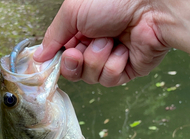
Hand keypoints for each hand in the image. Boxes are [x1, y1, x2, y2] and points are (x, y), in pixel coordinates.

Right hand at [33, 0, 189, 86]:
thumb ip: (53, 35)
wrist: (151, 7)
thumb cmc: (114, 0)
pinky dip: (113, 65)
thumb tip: (38, 56)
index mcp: (82, 29)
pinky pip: (109, 79)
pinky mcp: (128, 70)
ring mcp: (112, 58)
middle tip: (78, 52)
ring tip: (109, 41)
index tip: (50, 61)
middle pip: (74, 70)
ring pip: (90, 77)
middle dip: (74, 63)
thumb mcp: (72, 12)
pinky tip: (123, 50)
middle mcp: (96, 44)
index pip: (62, 53)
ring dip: (96, 59)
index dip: (57, 60)